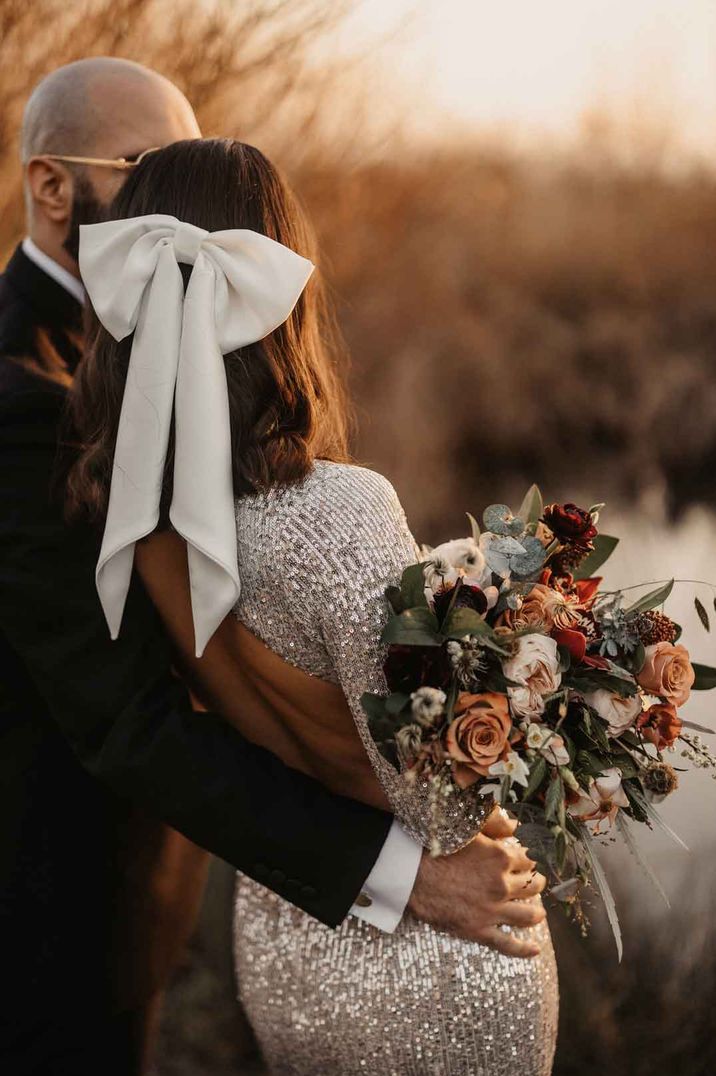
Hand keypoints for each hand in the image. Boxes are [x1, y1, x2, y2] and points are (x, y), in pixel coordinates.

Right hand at [407, 807, 546, 958]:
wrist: (409, 873)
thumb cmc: (435, 846)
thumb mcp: (467, 827)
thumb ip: (495, 823)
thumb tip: (516, 824)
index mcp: (501, 857)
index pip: (529, 860)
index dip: (528, 860)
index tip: (526, 861)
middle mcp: (502, 885)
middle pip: (532, 886)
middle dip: (536, 884)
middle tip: (534, 884)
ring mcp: (492, 910)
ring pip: (527, 916)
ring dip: (536, 913)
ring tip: (538, 912)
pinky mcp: (479, 930)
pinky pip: (507, 944)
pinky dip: (523, 949)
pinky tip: (534, 949)